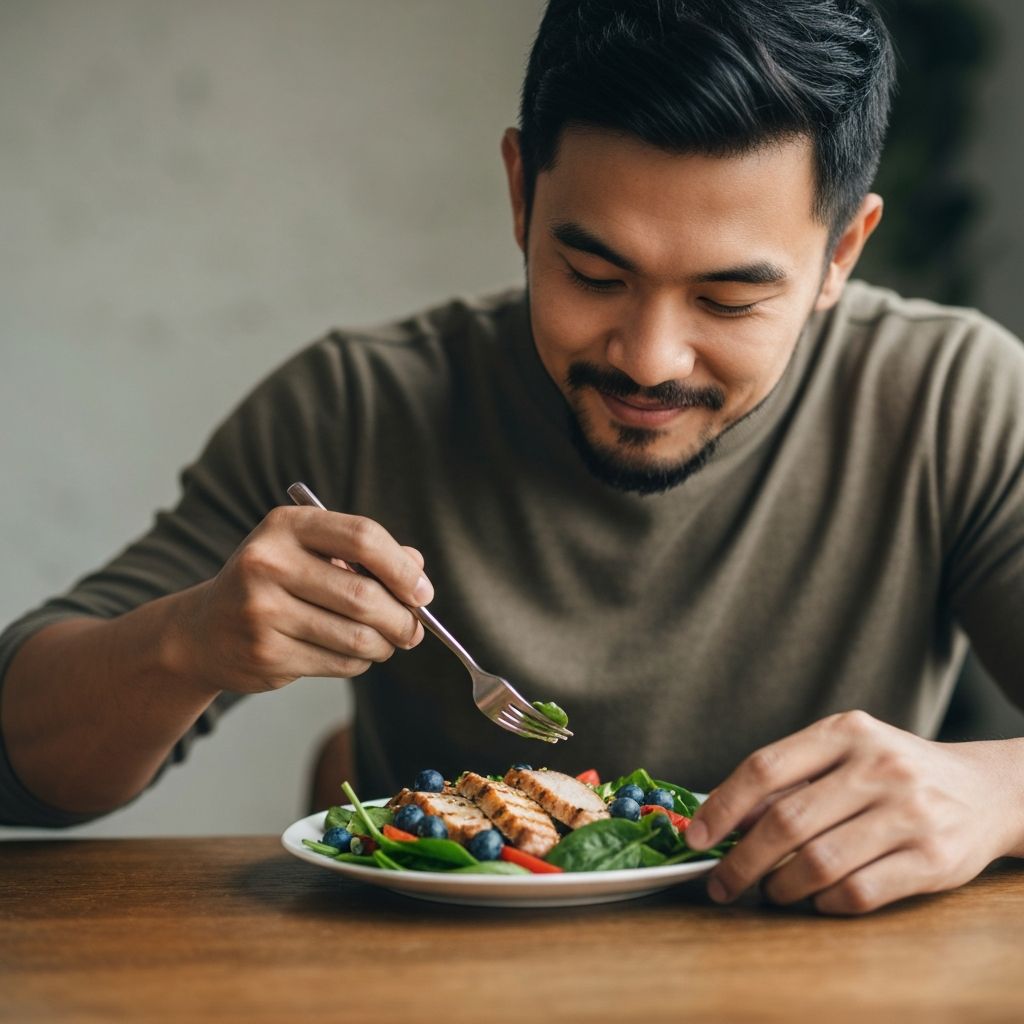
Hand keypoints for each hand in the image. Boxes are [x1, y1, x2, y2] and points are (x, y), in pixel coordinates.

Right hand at [172, 505, 433, 693]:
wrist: (203, 631)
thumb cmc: (273, 584)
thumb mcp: (310, 552)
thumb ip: (365, 554)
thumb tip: (417, 568)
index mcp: (286, 526)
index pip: (363, 537)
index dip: (402, 569)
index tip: (423, 592)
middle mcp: (268, 563)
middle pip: (364, 595)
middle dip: (402, 618)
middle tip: (414, 629)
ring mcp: (262, 611)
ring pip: (356, 636)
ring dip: (385, 645)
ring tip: (387, 642)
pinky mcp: (265, 654)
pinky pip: (339, 663)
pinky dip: (359, 662)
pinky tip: (351, 654)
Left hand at [685, 710, 1023, 913]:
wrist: (987, 789)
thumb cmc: (893, 773)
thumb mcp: (846, 754)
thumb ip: (791, 779)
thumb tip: (723, 819)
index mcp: (845, 732)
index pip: (764, 768)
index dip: (722, 808)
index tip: (696, 839)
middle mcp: (877, 766)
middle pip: (786, 821)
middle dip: (742, 861)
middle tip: (723, 884)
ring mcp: (909, 812)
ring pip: (819, 862)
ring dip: (781, 887)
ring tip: (770, 892)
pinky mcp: (934, 858)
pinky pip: (860, 892)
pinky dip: (825, 903)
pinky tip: (817, 900)